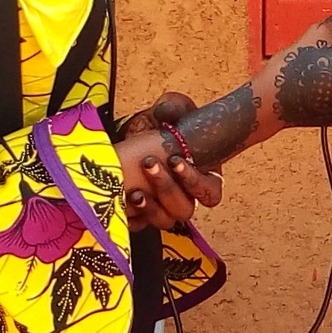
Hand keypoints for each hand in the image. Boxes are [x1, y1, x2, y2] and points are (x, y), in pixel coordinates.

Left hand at [115, 91, 223, 231]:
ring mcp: (164, 208)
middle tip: (149, 165)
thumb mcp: (171, 109)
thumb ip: (173, 106)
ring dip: (151, 208)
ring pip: (165, 220)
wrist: (136, 135)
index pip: (210, 192)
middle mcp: (187, 196)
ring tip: (135, 191)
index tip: (176, 160)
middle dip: (167, 188)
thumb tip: (165, 111)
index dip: (195, 181)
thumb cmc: (163, 123)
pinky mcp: (143, 215)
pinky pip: (140, 226)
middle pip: (185, 208)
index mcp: (205, 175)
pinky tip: (122, 204)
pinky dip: (132, 218)